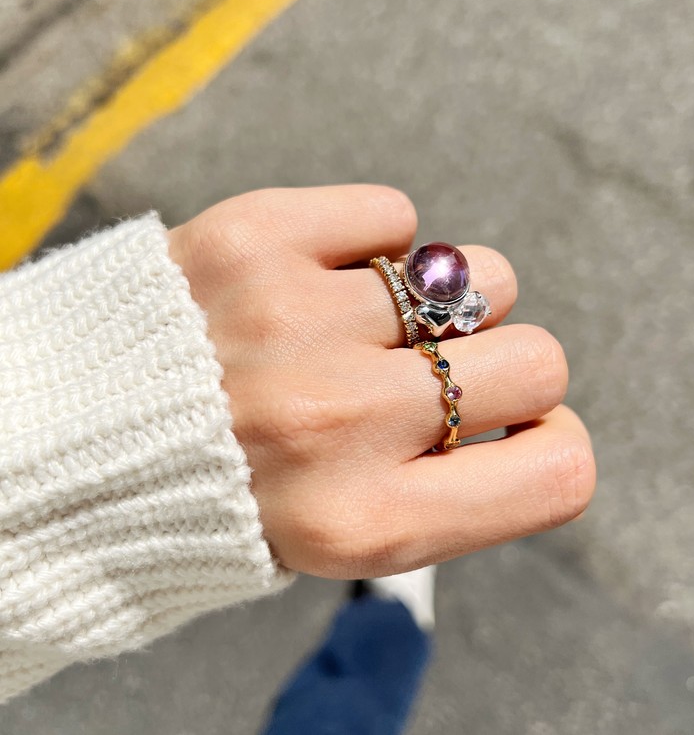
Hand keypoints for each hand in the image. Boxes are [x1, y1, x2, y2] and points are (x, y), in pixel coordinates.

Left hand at [167, 185, 594, 578]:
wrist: (76, 438)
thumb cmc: (225, 494)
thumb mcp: (335, 539)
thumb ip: (445, 491)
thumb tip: (536, 409)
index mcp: (363, 523)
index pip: (555, 473)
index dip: (552, 442)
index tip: (518, 428)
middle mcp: (337, 424)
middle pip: (538, 360)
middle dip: (503, 365)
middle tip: (434, 372)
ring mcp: (297, 322)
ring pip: (477, 276)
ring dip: (445, 301)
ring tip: (368, 325)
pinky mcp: (257, 237)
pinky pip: (394, 214)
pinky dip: (376, 243)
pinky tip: (321, 280)